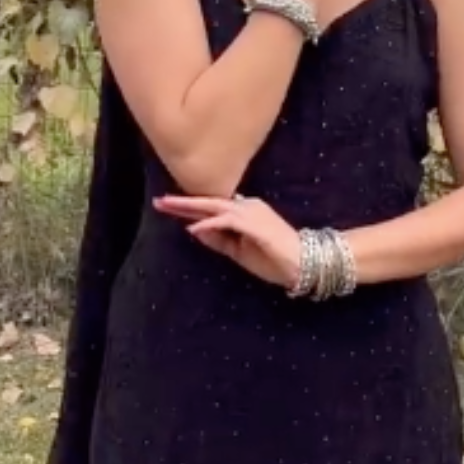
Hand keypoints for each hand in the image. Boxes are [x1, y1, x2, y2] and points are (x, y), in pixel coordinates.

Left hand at [154, 195, 300, 289]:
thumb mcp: (239, 251)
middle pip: (210, 202)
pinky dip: (209, 224)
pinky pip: (227, 221)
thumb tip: (194, 229)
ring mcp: (252, 213)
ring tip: (168, 206)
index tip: (168, 206)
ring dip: (190, 207)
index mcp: (244, 212)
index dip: (189, 207)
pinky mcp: (255, 224)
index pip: (212, 207)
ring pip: (215, 206)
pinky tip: (193, 227)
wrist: (303, 263)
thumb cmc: (274, 258)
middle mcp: (247, 206)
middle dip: (183, 202)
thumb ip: (219, 240)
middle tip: (159, 201)